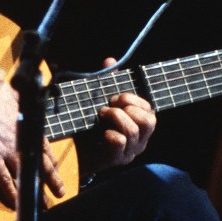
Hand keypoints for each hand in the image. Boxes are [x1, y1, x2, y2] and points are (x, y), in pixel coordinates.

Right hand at [0, 75, 64, 205]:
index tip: (55, 169)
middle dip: (53, 180)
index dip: (51, 161)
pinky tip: (16, 204)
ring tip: (44, 204)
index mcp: (26, 125)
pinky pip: (4, 180)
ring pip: (26, 175)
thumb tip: (27, 98)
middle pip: (41, 164)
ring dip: (36, 191)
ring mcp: (6, 151)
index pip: (44, 148)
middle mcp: (20, 141)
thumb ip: (21, 100)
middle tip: (60, 192)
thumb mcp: (11, 91)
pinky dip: (11, 193)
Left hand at [85, 57, 156, 173]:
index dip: (132, 99)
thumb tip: (110, 61)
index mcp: (140, 125)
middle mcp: (140, 139)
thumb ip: (107, 81)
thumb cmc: (90, 123)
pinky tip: (101, 134)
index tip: (114, 98)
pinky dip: (109, 134)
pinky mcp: (116, 160)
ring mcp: (130, 152)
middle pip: (149, 121)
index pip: (149, 109)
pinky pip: (119, 142)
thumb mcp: (100, 99)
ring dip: (115, 117)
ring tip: (102, 116)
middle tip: (109, 107)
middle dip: (127, 108)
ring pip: (133, 131)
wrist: (71, 150)